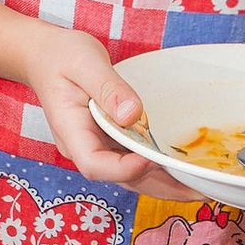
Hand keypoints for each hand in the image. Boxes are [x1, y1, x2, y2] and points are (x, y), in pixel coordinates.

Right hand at [25, 24, 188, 195]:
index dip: (125, 168)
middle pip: (120, 180)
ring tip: (200, 185)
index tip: (152, 157)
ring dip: (164, 184)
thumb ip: (108, 88)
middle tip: (199, 189)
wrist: (44, 56)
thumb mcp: (85, 62)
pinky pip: (133, 161)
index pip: (95, 164)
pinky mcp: (108, 141)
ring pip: (130, 176)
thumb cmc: (61, 56)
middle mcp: (83, 147)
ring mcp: (96, 146)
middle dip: (159, 187)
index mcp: (71, 131)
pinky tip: (182, 167)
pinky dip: (158, 168)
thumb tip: (134, 115)